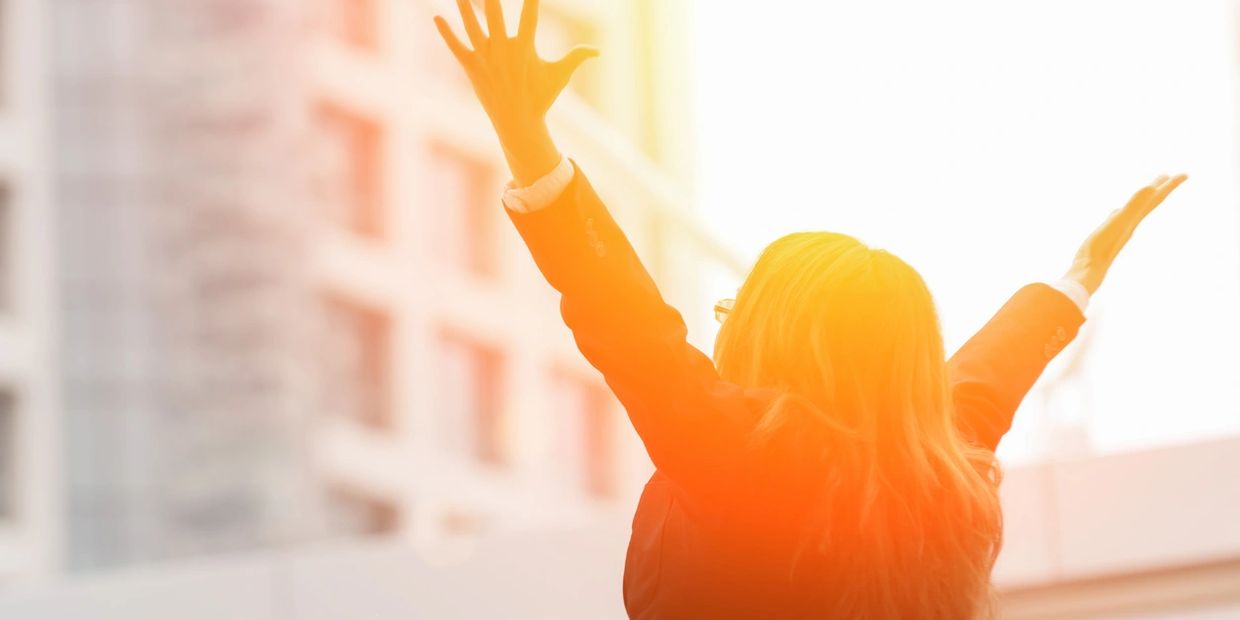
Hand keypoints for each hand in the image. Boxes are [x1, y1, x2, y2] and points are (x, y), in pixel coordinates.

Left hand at [434, 0, 598, 184]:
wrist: (517, 123)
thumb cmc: (541, 98)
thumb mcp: (560, 76)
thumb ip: (577, 58)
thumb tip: (598, 51)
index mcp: (525, 48)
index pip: (529, 13)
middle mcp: (503, 49)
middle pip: (494, 12)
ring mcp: (485, 58)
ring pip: (472, 25)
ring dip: (464, 6)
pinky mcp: (471, 67)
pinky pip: (456, 46)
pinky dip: (446, 32)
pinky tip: (436, 16)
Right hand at [1065, 174, 1188, 294]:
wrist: (1088, 271)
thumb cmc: (1102, 247)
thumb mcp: (1119, 222)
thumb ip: (1134, 205)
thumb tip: (1151, 187)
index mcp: (1135, 217)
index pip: (1156, 198)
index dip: (1169, 185)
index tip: (1185, 174)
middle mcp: (1131, 222)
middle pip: (1150, 203)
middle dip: (1160, 189)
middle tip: (1172, 176)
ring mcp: (1119, 229)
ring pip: (1135, 210)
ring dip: (1143, 199)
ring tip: (1147, 191)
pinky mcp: (1106, 234)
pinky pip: (1118, 218)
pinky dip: (1121, 211)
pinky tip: (1115, 211)